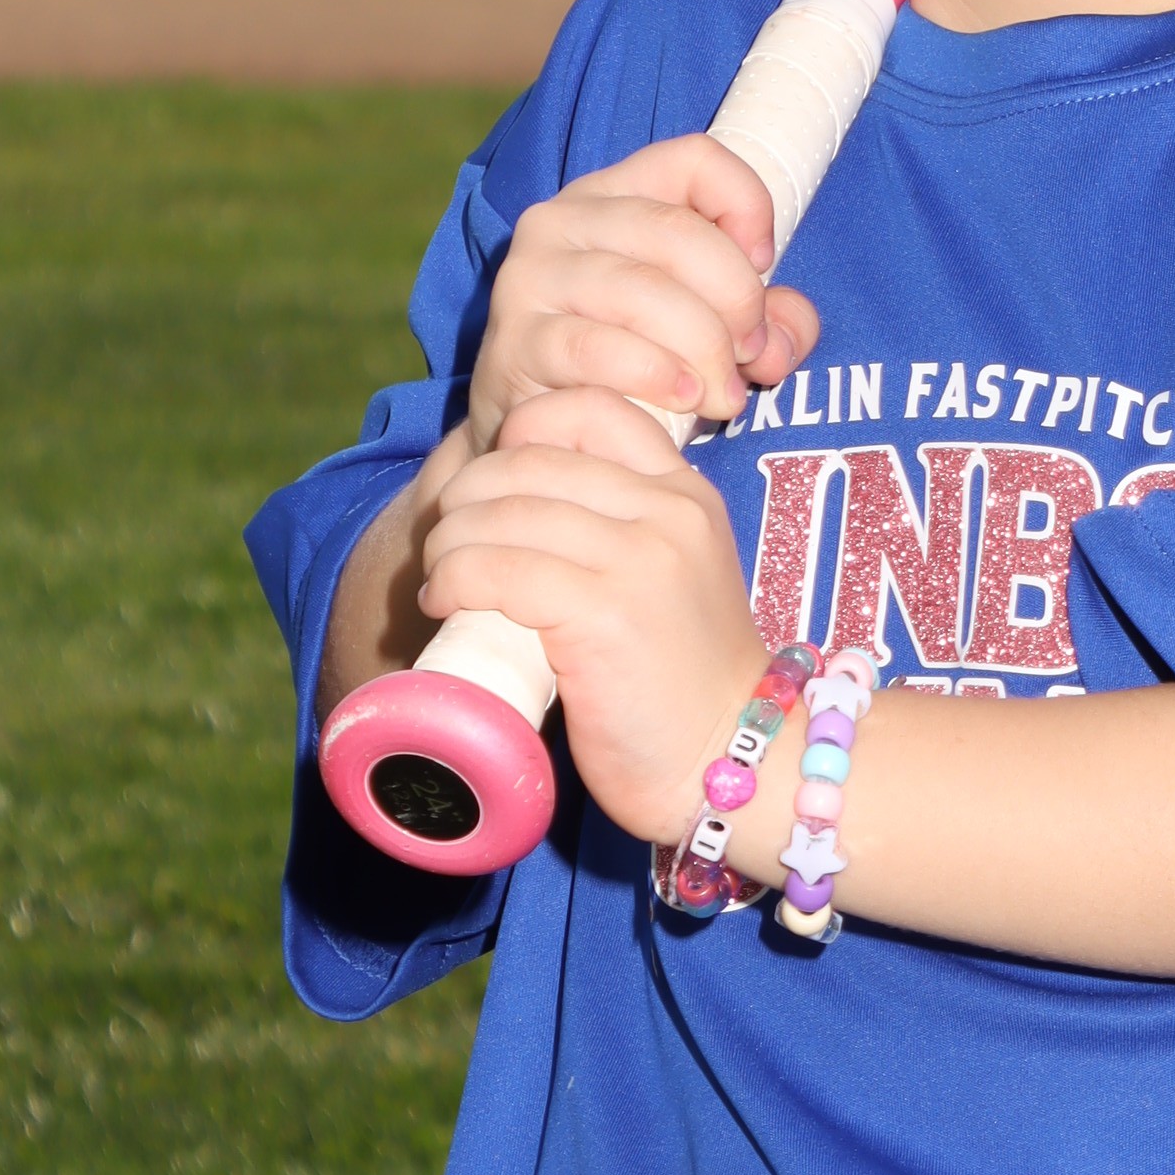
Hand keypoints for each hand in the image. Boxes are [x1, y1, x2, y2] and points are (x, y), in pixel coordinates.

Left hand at [419, 388, 768, 845]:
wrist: (733, 765)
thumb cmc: (684, 687)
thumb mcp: (675, 578)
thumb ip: (624, 531)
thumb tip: (513, 508)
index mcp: (686, 496)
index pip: (589, 410)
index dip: (522, 433)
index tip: (495, 489)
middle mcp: (668, 514)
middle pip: (529, 461)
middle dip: (465, 497)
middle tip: (446, 544)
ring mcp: (639, 560)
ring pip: (502, 513)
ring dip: (447, 544)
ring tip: (441, 581)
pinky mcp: (603, 614)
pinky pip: (496, 568)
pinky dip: (452, 580)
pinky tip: (446, 603)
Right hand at [465, 136, 817, 453]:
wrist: (539, 433)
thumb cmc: (634, 367)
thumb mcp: (709, 327)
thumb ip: (767, 321)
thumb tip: (780, 339)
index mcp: (615, 194)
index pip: (695, 160)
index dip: (748, 207)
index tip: (764, 267)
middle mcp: (564, 219)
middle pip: (677, 231)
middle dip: (736, 301)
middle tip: (750, 355)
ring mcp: (533, 276)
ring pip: (642, 292)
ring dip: (703, 349)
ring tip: (723, 395)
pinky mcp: (517, 340)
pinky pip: (598, 348)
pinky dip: (655, 375)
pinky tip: (683, 398)